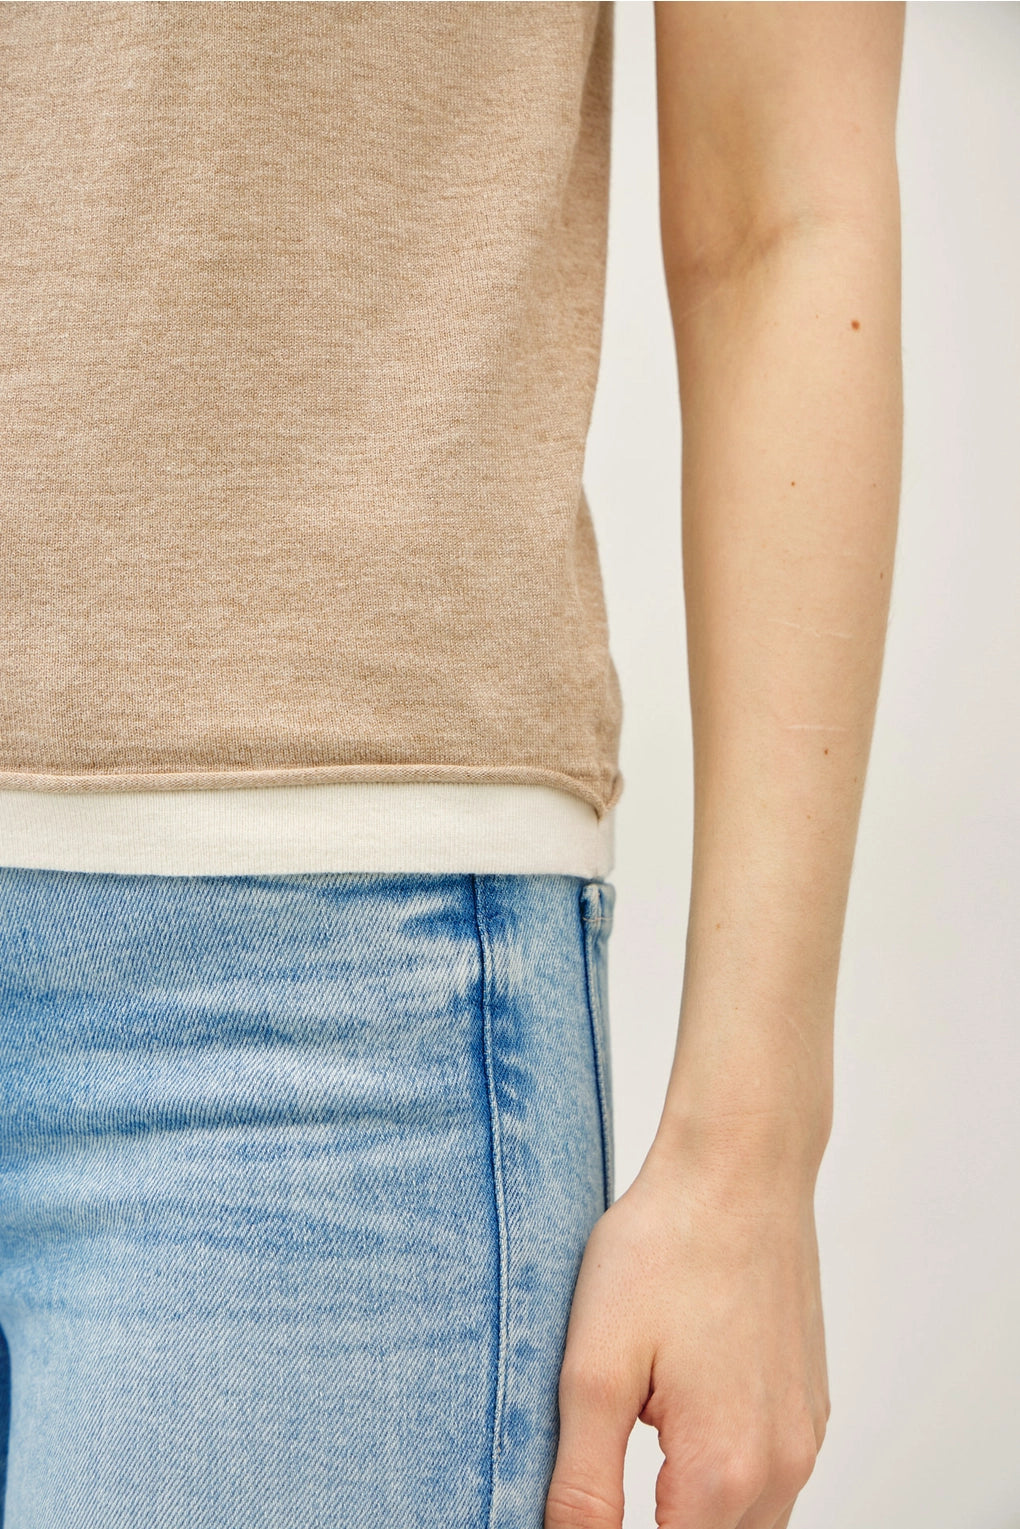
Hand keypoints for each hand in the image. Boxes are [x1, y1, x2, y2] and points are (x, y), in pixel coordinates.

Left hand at [544, 1137, 829, 1528]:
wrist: (740, 1168)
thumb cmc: (665, 1249)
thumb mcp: (594, 1367)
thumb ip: (582, 1484)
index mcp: (722, 1471)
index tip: (582, 1506)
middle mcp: (780, 1467)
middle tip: (600, 1486)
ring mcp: (804, 1436)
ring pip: (749, 1525)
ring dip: (695, 1515)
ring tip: (637, 1453)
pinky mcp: (809, 1404)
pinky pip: (771, 1479)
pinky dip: (726, 1480)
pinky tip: (680, 1422)